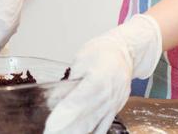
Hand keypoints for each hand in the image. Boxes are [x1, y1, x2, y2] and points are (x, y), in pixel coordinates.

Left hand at [45, 14, 161, 133]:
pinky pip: (103, 127)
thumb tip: (54, 98)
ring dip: (77, 133)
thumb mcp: (82, 60)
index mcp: (99, 79)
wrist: (125, 52)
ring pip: (94, 126)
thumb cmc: (103, 52)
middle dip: (67, 129)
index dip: (65, 114)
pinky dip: (92, 133)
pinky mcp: (115, 110)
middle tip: (51, 133)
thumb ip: (70, 81)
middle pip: (86, 118)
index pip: (79, 101)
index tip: (51, 124)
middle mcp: (108, 95)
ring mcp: (113, 105)